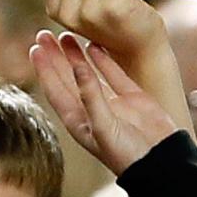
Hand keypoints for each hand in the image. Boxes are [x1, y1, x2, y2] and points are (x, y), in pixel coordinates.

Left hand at [30, 31, 177, 175]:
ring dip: (76, 55)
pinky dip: (104, 59)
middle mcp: (91, 110)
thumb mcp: (103, 127)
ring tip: (65, 35)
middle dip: (55, 57)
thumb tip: (77, 66)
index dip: (44, 70)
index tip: (35, 48)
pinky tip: (95, 44)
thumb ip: (90, 96)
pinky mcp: (132, 97)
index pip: (55, 90)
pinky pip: (113, 73)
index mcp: (79, 121)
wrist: (162, 162)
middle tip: (43, 34)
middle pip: (67, 78)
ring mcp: (112, 103)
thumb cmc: (127, 154)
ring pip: (89, 73)